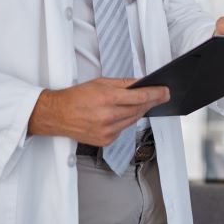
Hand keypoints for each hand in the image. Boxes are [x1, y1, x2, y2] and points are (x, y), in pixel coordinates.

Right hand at [28, 78, 169, 144]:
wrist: (57, 115)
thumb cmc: (76, 97)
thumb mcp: (100, 82)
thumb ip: (123, 84)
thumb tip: (142, 83)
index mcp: (106, 98)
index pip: (139, 96)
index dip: (156, 94)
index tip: (166, 91)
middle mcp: (108, 116)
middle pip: (139, 109)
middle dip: (152, 101)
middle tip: (162, 95)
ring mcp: (107, 131)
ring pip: (133, 120)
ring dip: (140, 111)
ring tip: (145, 102)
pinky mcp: (106, 141)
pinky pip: (123, 130)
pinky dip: (126, 121)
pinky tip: (124, 114)